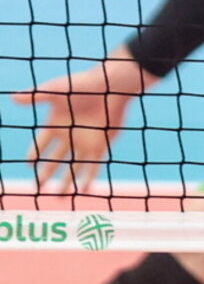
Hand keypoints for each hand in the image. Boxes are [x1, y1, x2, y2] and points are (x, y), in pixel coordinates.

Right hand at [13, 52, 148, 192]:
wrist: (112, 85)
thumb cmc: (83, 85)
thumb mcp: (56, 91)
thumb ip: (35, 97)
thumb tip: (12, 96)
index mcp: (56, 123)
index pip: (41, 143)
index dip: (34, 153)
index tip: (28, 164)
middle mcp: (69, 136)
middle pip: (54, 160)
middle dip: (46, 174)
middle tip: (37, 188)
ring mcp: (85, 142)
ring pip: (73, 168)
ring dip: (66, 183)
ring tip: (58, 198)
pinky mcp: (100, 145)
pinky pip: (93, 166)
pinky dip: (88, 179)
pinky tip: (84, 191)